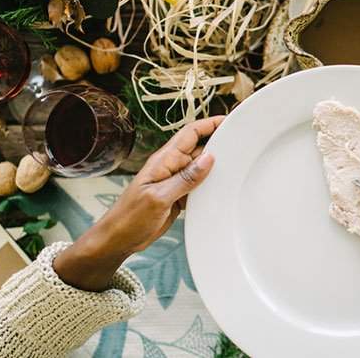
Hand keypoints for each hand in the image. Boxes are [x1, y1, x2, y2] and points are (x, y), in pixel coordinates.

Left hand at [54, 116, 224, 290]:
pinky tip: (221, 189)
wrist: (118, 239)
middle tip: (241, 143)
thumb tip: (208, 158)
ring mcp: (174, 181)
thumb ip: (185, 178)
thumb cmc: (130, 217)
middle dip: (218, 144)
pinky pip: (198, 185)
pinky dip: (210, 185)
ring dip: (216, 167)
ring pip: (200, 168)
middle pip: (199, 148)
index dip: (209, 124)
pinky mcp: (178, 196)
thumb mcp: (159, 197)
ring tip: (236, 166)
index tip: (229, 120)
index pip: (190, 133)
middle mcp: (170, 167)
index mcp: (163, 160)